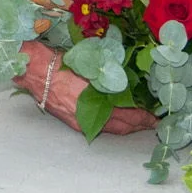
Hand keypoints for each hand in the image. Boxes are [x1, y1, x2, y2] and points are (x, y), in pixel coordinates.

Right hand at [14, 41, 156, 136]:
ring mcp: (80, 121)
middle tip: (151, 123)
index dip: (143, 116)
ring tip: (138, 123)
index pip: (127, 115)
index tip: (154, 116)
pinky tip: (116, 121)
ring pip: (110, 129)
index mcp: (97, 102)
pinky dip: (111, 125)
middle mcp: (89, 116)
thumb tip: (130, 86)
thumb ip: (110, 78)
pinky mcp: (72, 121)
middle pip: (121, 126)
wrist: (36, 70)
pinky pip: (98, 127)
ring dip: (126, 127)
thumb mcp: (92, 67)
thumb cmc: (64, 64)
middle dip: (138, 125)